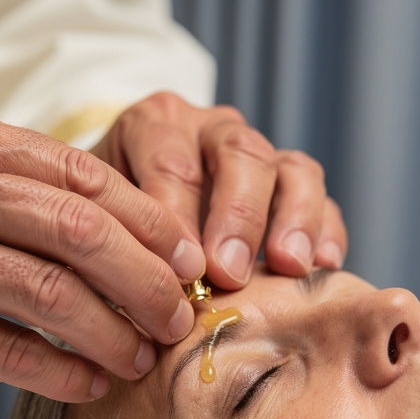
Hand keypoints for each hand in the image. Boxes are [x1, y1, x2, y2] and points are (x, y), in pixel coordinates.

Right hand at [0, 103, 205, 401]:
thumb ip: (9, 185)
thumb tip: (127, 235)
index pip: (78, 172)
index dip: (146, 220)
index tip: (185, 259)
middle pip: (77, 228)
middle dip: (146, 279)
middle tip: (179, 314)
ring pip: (50, 293)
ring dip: (113, 333)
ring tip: (142, 356)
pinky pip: (7, 349)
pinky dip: (62, 371)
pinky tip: (90, 383)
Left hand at [90, 92, 344, 289]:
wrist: (125, 215)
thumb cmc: (105, 223)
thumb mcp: (94, 221)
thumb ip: (112, 242)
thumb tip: (139, 293)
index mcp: (153, 125)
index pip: (171, 162)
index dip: (178, 216)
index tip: (183, 270)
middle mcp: (208, 129)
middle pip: (238, 154)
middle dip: (237, 215)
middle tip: (229, 272)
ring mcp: (256, 152)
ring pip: (289, 168)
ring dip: (292, 219)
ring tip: (289, 266)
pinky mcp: (291, 184)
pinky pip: (321, 198)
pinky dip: (325, 230)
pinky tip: (324, 267)